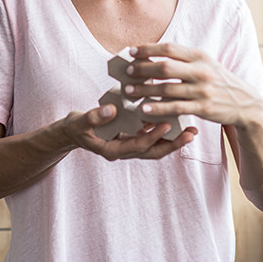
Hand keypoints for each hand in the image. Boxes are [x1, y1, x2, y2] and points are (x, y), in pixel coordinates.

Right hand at [62, 104, 197, 160]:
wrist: (71, 133)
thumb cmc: (76, 127)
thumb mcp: (80, 122)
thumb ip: (94, 117)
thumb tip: (112, 110)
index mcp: (113, 150)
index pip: (138, 147)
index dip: (153, 137)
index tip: (166, 125)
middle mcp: (124, 150)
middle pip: (153, 151)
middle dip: (172, 144)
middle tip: (190, 134)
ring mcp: (129, 145)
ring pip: (155, 146)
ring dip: (172, 138)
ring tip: (190, 130)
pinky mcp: (132, 137)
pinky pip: (150, 136)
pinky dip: (162, 130)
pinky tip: (175, 120)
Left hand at [123, 43, 262, 126]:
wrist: (245, 103)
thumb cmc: (218, 81)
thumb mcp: (205, 64)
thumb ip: (183, 60)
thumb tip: (153, 55)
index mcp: (200, 56)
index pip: (169, 48)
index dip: (148, 49)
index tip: (131, 51)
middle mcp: (201, 71)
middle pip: (165, 67)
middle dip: (143, 69)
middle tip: (128, 72)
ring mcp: (203, 90)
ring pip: (167, 89)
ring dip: (144, 90)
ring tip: (129, 91)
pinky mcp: (204, 108)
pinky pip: (176, 108)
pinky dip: (158, 108)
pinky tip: (144, 108)